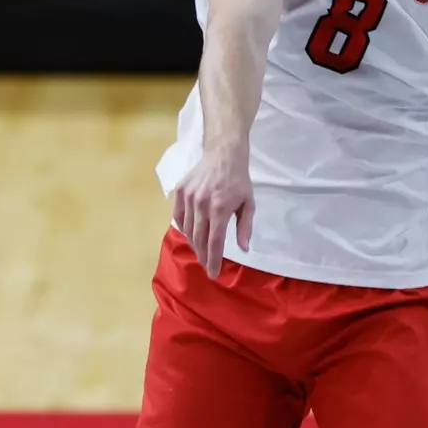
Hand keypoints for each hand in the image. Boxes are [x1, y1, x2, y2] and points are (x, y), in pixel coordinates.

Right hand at [171, 147, 254, 278]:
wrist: (223, 154)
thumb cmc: (238, 180)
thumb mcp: (248, 203)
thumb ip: (245, 227)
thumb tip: (244, 249)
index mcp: (219, 208)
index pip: (214, 242)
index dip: (213, 260)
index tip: (214, 274)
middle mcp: (201, 204)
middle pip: (199, 239)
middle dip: (203, 256)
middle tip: (208, 266)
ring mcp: (188, 197)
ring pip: (187, 230)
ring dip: (194, 244)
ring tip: (201, 251)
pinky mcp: (180, 191)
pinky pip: (178, 217)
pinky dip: (184, 228)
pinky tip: (191, 234)